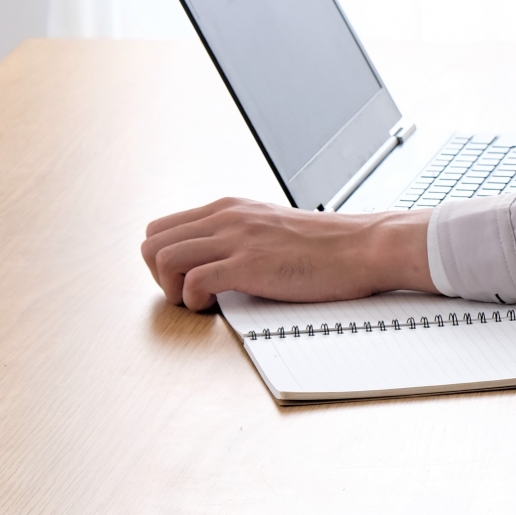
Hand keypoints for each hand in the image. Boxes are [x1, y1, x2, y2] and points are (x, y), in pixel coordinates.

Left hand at [140, 197, 433, 309]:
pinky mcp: (249, 264)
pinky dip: (194, 301)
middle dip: (158, 275)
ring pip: (163, 258)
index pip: (162, 228)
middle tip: (186, 294)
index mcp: (229, 209)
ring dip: (171, 289)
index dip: (163, 261)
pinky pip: (193, 281)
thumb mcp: (272, 228)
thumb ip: (241, 236)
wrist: (363, 247)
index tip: (185, 281)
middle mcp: (226, 217)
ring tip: (199, 302)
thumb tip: (216, 260)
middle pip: (152, 242)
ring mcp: (237, 239)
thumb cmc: (327, 247)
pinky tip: (216, 306)